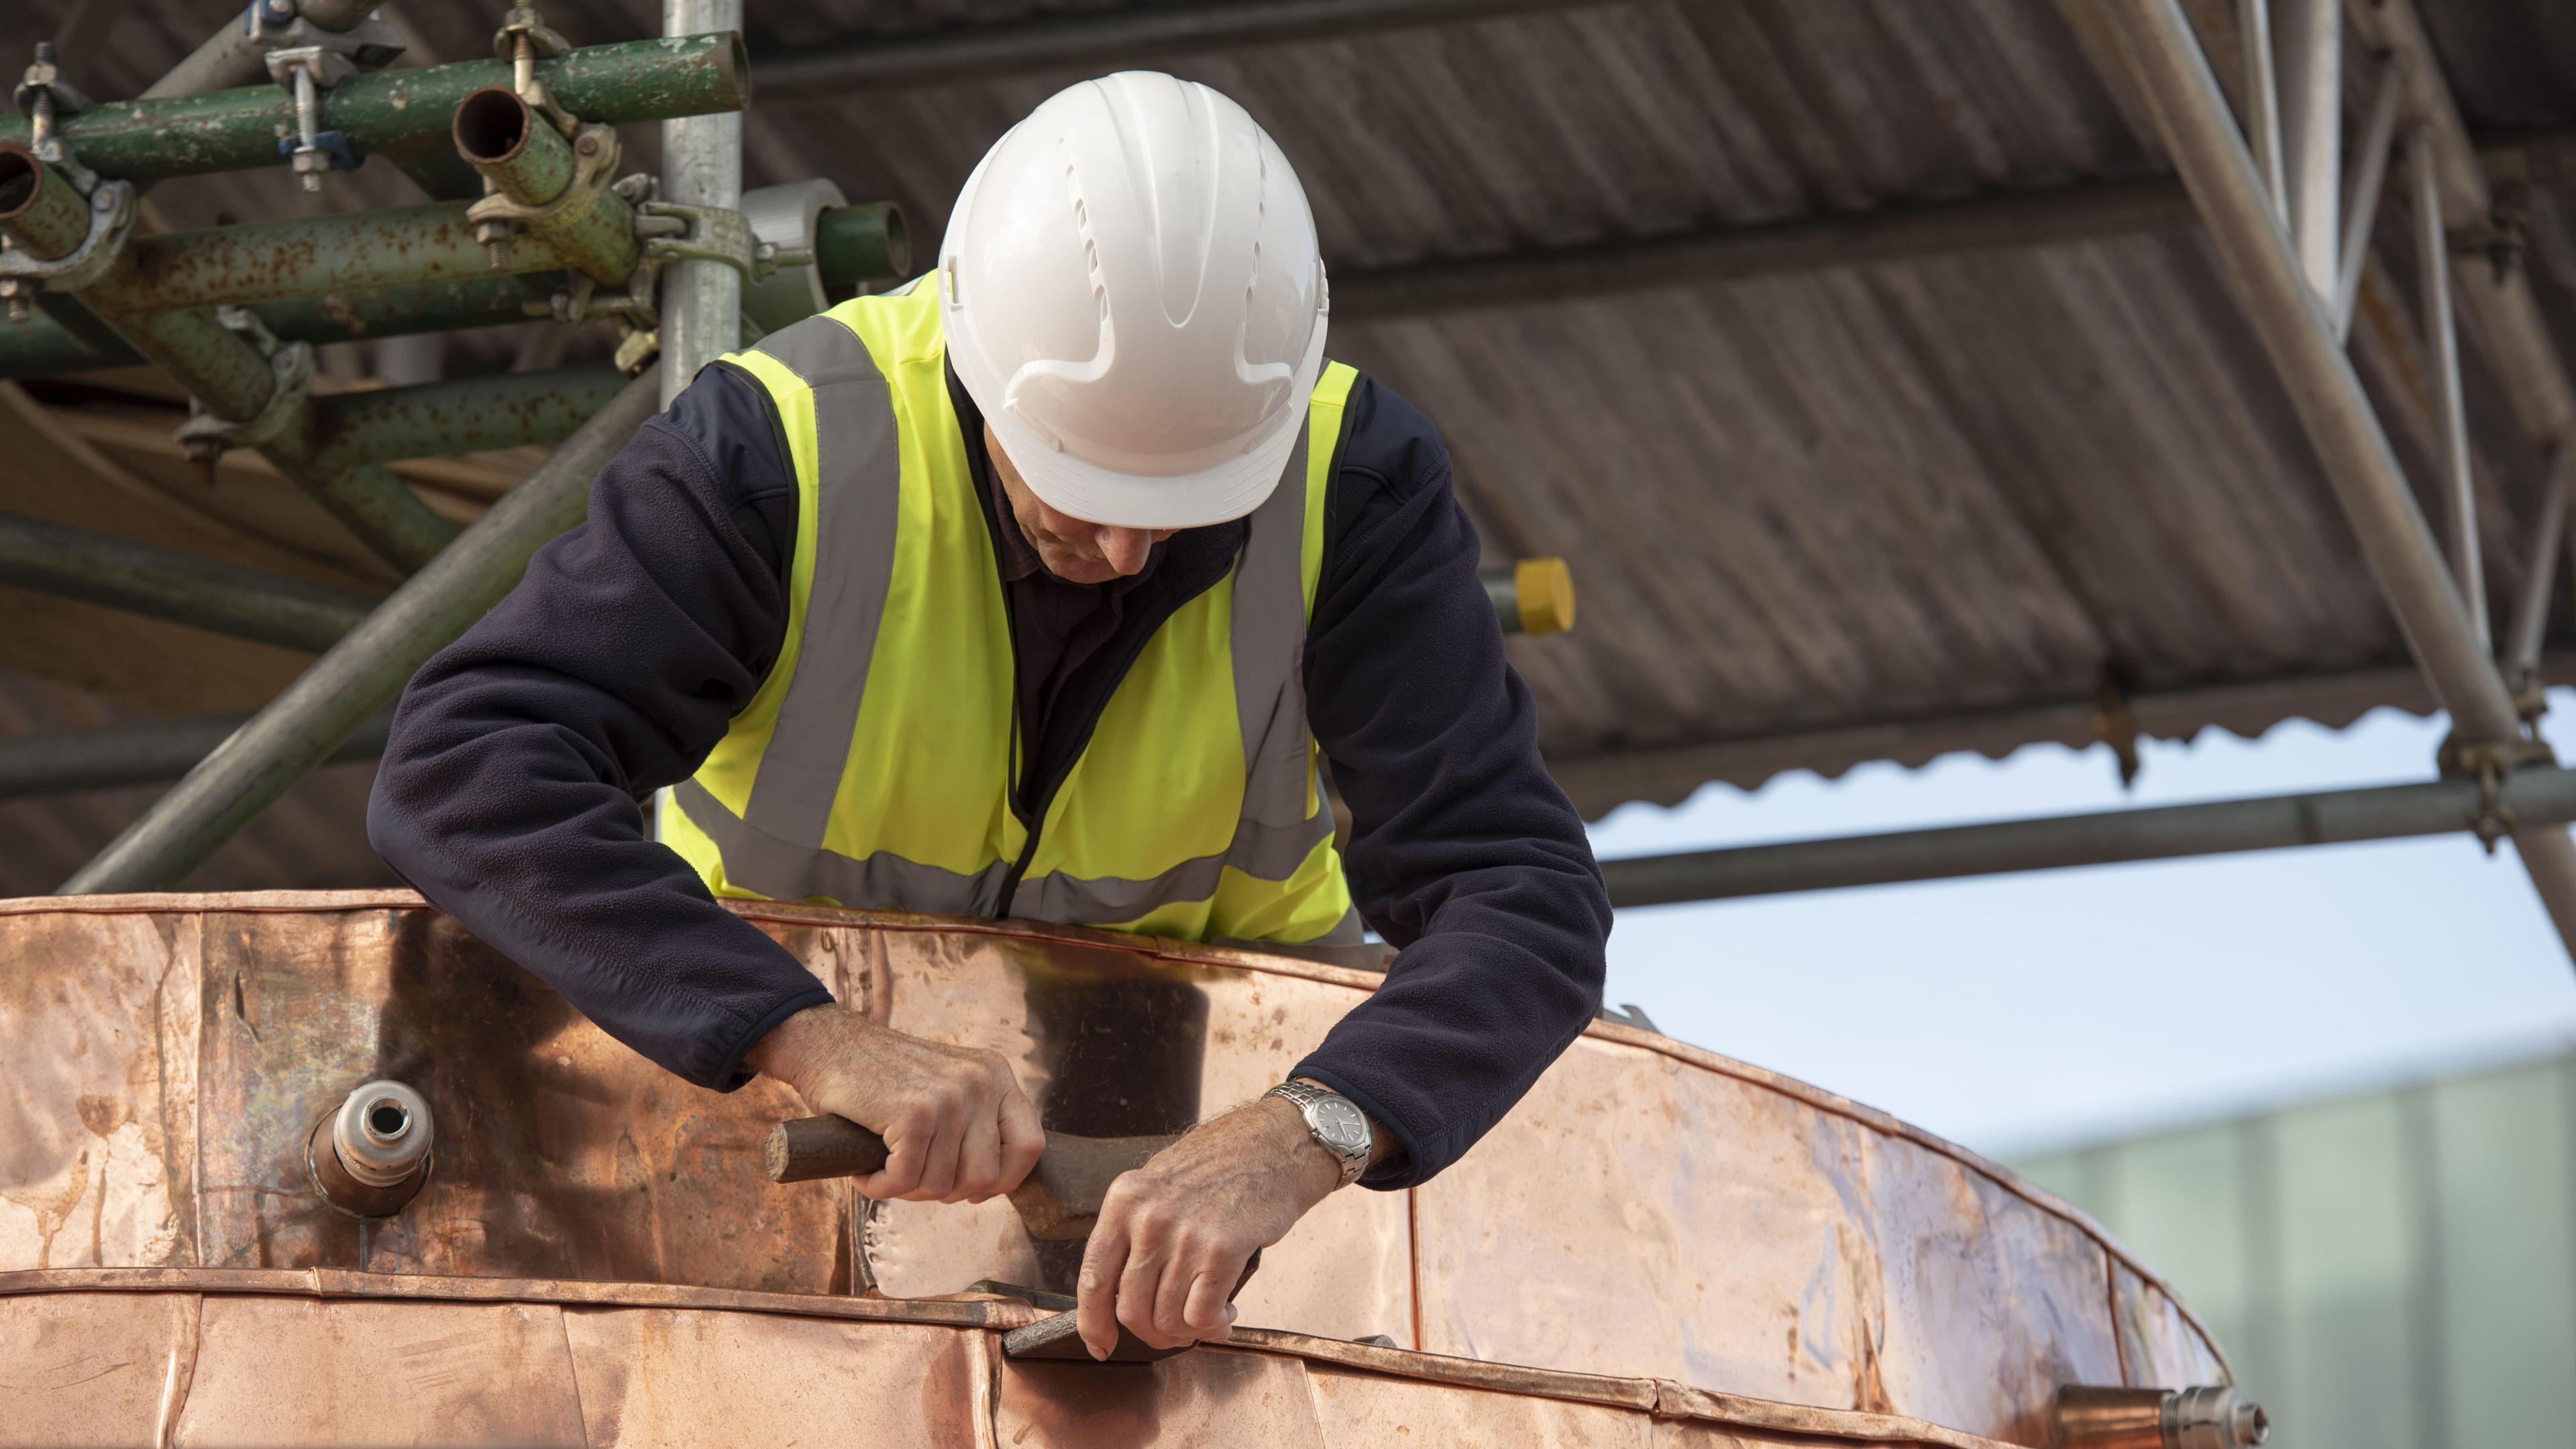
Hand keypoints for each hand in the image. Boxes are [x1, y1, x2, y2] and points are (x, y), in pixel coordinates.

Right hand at [745, 1002, 1042, 1204]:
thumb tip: (994, 1184)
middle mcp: (980, 1081)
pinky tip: (866, 1169)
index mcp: (996, 1074)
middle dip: (944, 1191)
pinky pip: (904, 1181)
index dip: (1004, 1181)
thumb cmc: (882, 1079)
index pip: (1030, 1145)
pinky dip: (879, 1186)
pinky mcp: (913, 1113)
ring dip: (906, 1189)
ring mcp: (949, 1096)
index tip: (971, 1190)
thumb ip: (977, 1120)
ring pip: (941, 1186)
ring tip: (884, 1163)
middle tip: (910, 1174)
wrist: (826, 1046)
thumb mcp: (948, 1085)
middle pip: (984, 1177)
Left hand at [1074, 1090, 1356, 1359]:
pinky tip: (1227, 1312)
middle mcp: (1148, 1217)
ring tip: (1209, 1315)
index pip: (1093, 1278)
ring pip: (1168, 1318)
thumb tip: (1119, 1295)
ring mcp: (1185, 1234)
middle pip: (1131, 1309)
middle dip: (1153, 1333)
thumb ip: (1134, 1231)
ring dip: (1189, 1331)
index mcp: (1124, 1199)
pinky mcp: (1223, 1249)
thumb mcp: (1159, 1183)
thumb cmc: (1220, 1165)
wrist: (1276, 1143)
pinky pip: (1202, 1315)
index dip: (1092, 1324)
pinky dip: (1213, 1326)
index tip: (1101, 1346)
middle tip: (1176, 1331)